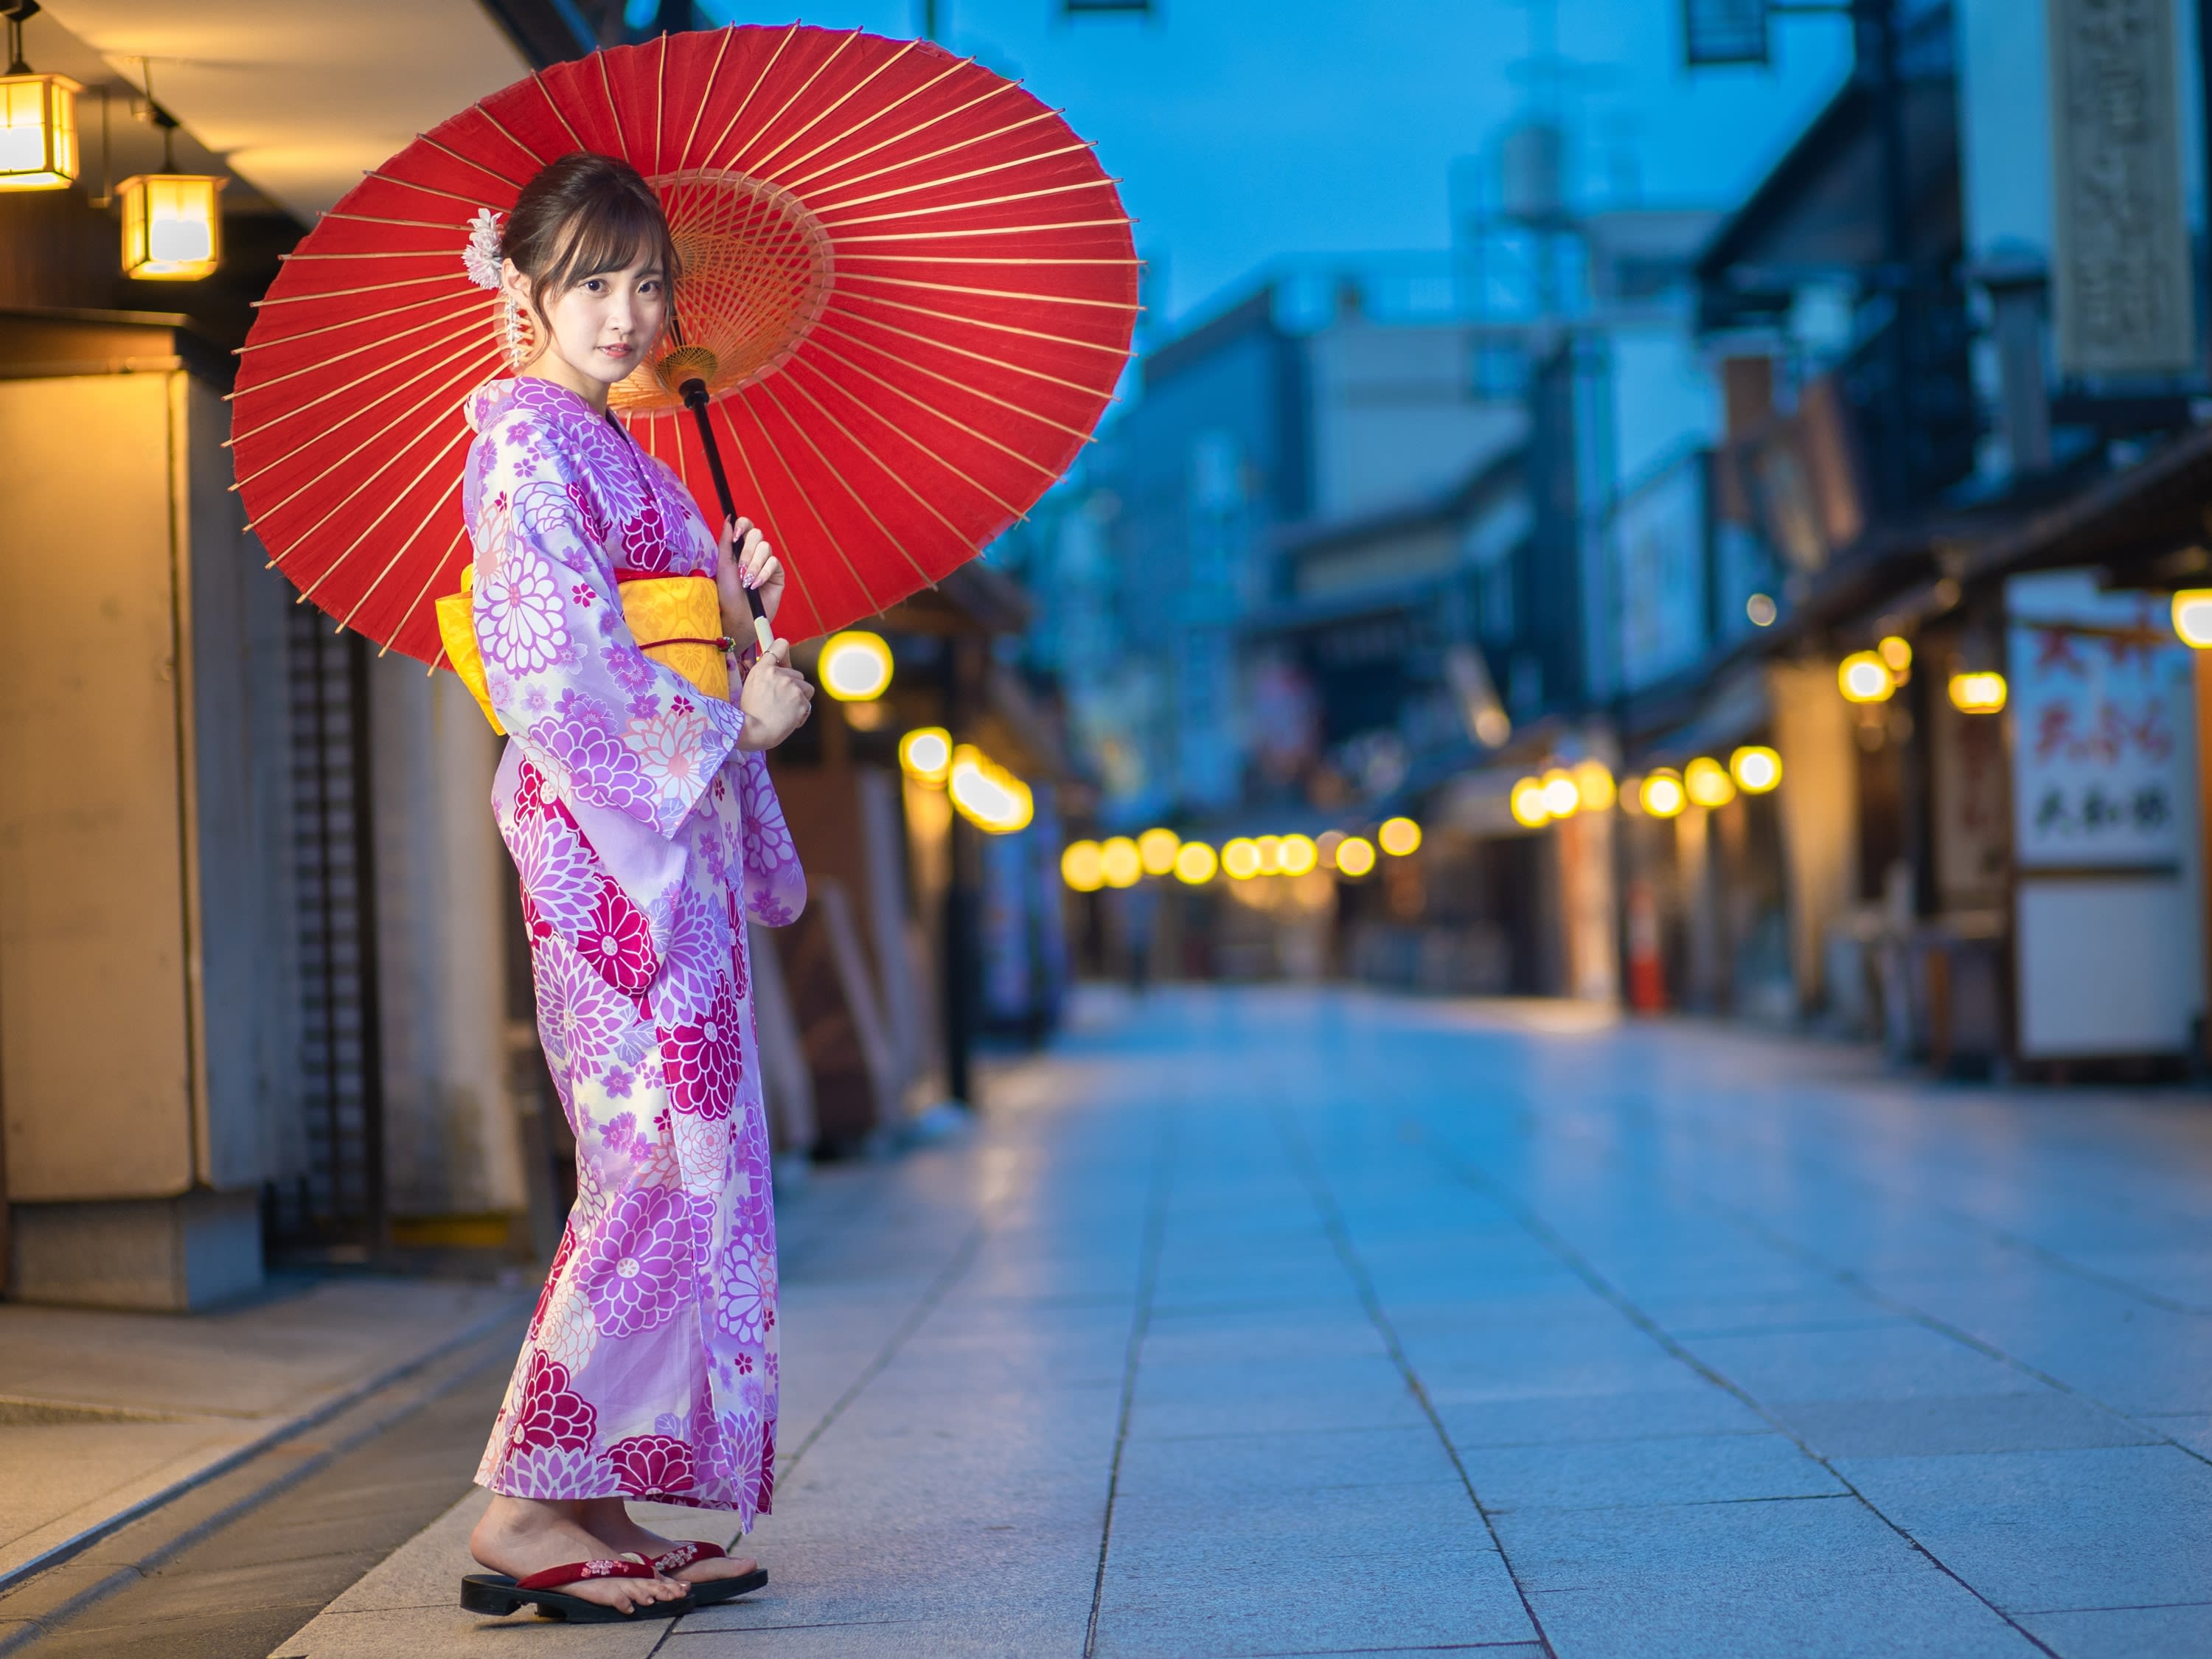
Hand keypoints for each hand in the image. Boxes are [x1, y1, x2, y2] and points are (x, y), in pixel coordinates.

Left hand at [717, 516, 784, 636]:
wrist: (738, 615)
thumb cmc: (727, 593)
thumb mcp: (723, 565)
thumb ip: (726, 541)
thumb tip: (729, 518)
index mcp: (740, 548)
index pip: (746, 526)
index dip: (743, 526)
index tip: (736, 537)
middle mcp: (754, 552)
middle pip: (757, 534)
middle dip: (747, 552)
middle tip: (741, 570)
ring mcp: (767, 563)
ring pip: (766, 548)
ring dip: (754, 565)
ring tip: (747, 582)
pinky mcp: (777, 574)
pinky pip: (774, 563)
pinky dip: (763, 574)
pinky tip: (756, 586)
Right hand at [735, 638, 813, 751]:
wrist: (753, 732)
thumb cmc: (749, 714)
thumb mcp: (750, 686)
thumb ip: (765, 675)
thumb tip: (778, 667)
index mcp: (763, 669)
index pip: (780, 646)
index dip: (784, 652)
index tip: (784, 659)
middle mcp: (778, 674)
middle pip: (797, 675)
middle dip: (792, 687)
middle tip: (778, 702)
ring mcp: (791, 687)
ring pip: (806, 689)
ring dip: (799, 699)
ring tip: (784, 710)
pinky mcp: (801, 701)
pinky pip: (807, 705)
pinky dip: (800, 713)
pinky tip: (788, 720)